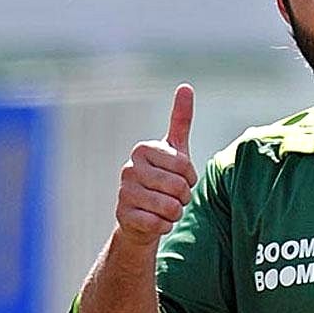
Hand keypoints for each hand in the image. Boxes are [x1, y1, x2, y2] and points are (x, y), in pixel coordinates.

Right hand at [115, 83, 197, 246]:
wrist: (141, 217)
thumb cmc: (162, 180)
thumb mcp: (174, 150)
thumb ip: (180, 120)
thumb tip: (186, 86)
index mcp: (143, 149)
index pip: (185, 165)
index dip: (191, 178)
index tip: (182, 179)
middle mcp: (129, 168)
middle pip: (178, 187)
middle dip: (184, 197)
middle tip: (175, 197)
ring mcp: (124, 192)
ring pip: (169, 207)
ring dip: (175, 213)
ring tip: (167, 209)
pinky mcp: (123, 215)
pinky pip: (158, 224)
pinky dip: (164, 226)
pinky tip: (156, 221)